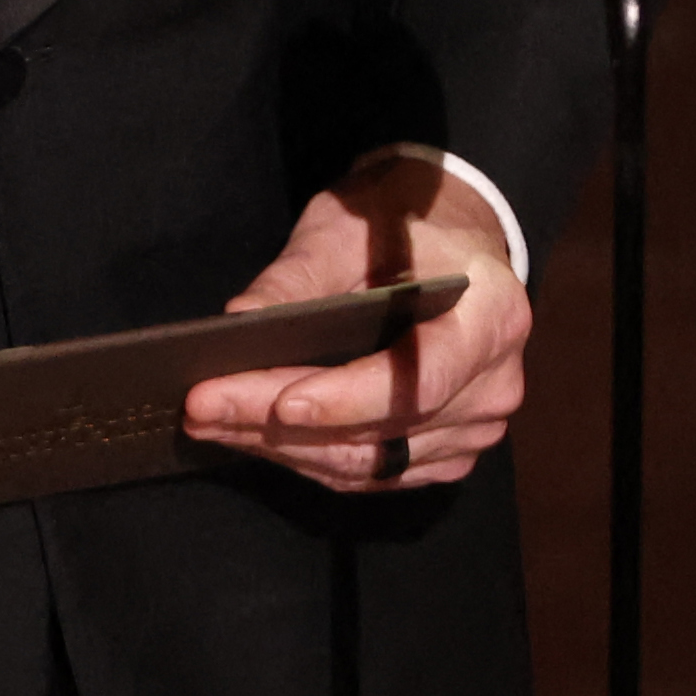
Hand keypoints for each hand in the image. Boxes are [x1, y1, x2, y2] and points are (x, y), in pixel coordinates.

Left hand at [180, 157, 528, 491]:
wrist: (450, 239)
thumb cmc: (400, 221)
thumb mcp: (348, 226)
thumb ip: (299, 277)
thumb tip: (239, 321)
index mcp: (490, 317)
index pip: (417, 380)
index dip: (346, 401)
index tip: (278, 402)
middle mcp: (495, 385)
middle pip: (381, 429)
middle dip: (281, 423)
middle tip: (201, 408)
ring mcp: (477, 428)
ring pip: (370, 464)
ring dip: (285, 449)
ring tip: (210, 423)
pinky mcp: (450, 453)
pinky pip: (375, 473)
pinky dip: (311, 459)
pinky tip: (254, 438)